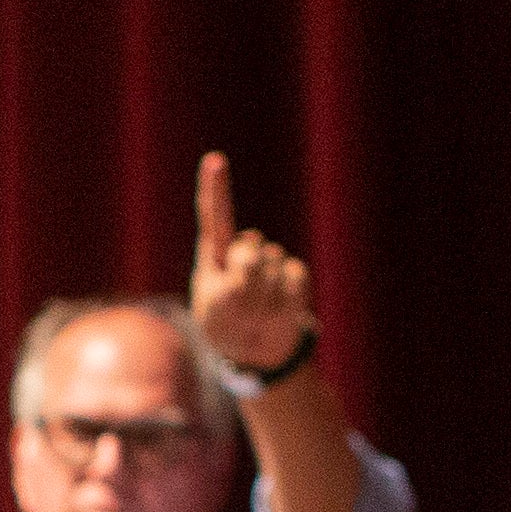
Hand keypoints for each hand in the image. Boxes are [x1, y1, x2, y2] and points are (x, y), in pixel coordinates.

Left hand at [189, 152, 315, 380]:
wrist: (256, 351)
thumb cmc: (226, 328)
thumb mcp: (217, 313)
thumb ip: (229, 286)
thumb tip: (252, 260)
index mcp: (216, 252)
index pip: (215, 215)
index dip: (216, 188)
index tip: (214, 160)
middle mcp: (244, 249)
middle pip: (250, 252)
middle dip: (247, 285)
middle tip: (240, 310)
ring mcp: (271, 260)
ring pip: (274, 268)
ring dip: (264, 301)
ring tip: (256, 315)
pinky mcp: (294, 274)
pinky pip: (296, 278)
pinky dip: (287, 301)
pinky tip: (278, 311)